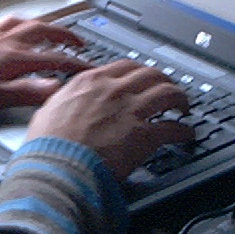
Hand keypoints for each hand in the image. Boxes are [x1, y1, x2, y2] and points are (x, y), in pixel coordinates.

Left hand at [0, 16, 93, 116]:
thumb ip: (27, 93)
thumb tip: (56, 89)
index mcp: (15, 58)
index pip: (56, 59)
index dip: (77, 65)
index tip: (91, 69)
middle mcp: (8, 42)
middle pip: (46, 32)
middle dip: (67, 36)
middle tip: (81, 43)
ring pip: (28, 24)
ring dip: (47, 26)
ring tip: (56, 30)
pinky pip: (8, 23)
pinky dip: (21, 23)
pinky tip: (18, 27)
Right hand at [24, 60, 194, 178]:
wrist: (58, 167)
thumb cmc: (49, 145)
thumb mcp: (47, 110)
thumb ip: (61, 100)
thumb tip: (60, 99)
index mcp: (90, 82)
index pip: (124, 66)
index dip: (138, 72)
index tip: (142, 78)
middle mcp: (114, 90)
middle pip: (151, 74)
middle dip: (163, 80)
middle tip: (167, 88)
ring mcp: (131, 111)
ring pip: (168, 93)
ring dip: (180, 99)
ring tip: (183, 106)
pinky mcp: (144, 135)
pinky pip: (173, 128)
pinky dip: (184, 130)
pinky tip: (186, 134)